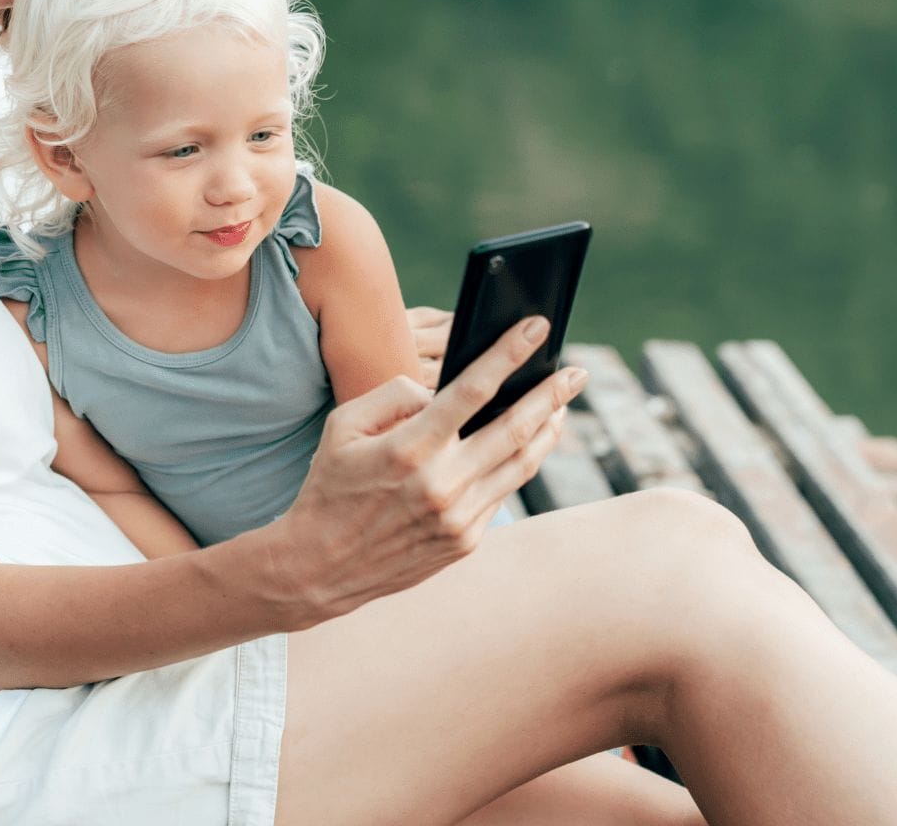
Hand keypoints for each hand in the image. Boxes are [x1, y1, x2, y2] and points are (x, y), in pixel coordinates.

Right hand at [264, 316, 587, 625]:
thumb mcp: (343, 426)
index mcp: (410, 448)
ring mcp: (459, 517)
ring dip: (547, 430)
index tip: (536, 328)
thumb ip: (393, 394)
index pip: (472, 390)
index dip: (509, 354)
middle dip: (551, 394)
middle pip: (515, 428)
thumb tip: (438, 389)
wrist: (320, 567)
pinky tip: (526, 445)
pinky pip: (502, 493)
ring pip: (521, 464)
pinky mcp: (466, 541)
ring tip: (561, 406)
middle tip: (576, 371)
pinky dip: (518, 463)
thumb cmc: (330, 487)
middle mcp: (442, 484)